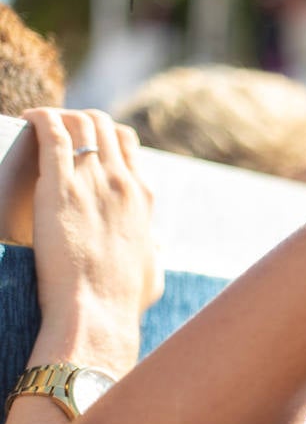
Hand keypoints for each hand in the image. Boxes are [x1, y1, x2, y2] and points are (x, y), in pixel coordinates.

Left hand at [22, 108, 162, 373]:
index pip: (127, 147)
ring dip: (60, 115)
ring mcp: (93, 181)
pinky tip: (28, 117)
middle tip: (56, 130)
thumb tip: (158, 246)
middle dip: (79, 119)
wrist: (98, 308)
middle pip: (104, 126)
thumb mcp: (151, 271)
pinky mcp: (61, 185)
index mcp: (143, 199)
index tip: (83, 143)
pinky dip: (40, 118)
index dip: (104, 137)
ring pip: (81, 122)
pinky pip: (53, 133)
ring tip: (39, 123)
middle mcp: (123, 182)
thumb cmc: (122, 298)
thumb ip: (154, 251)